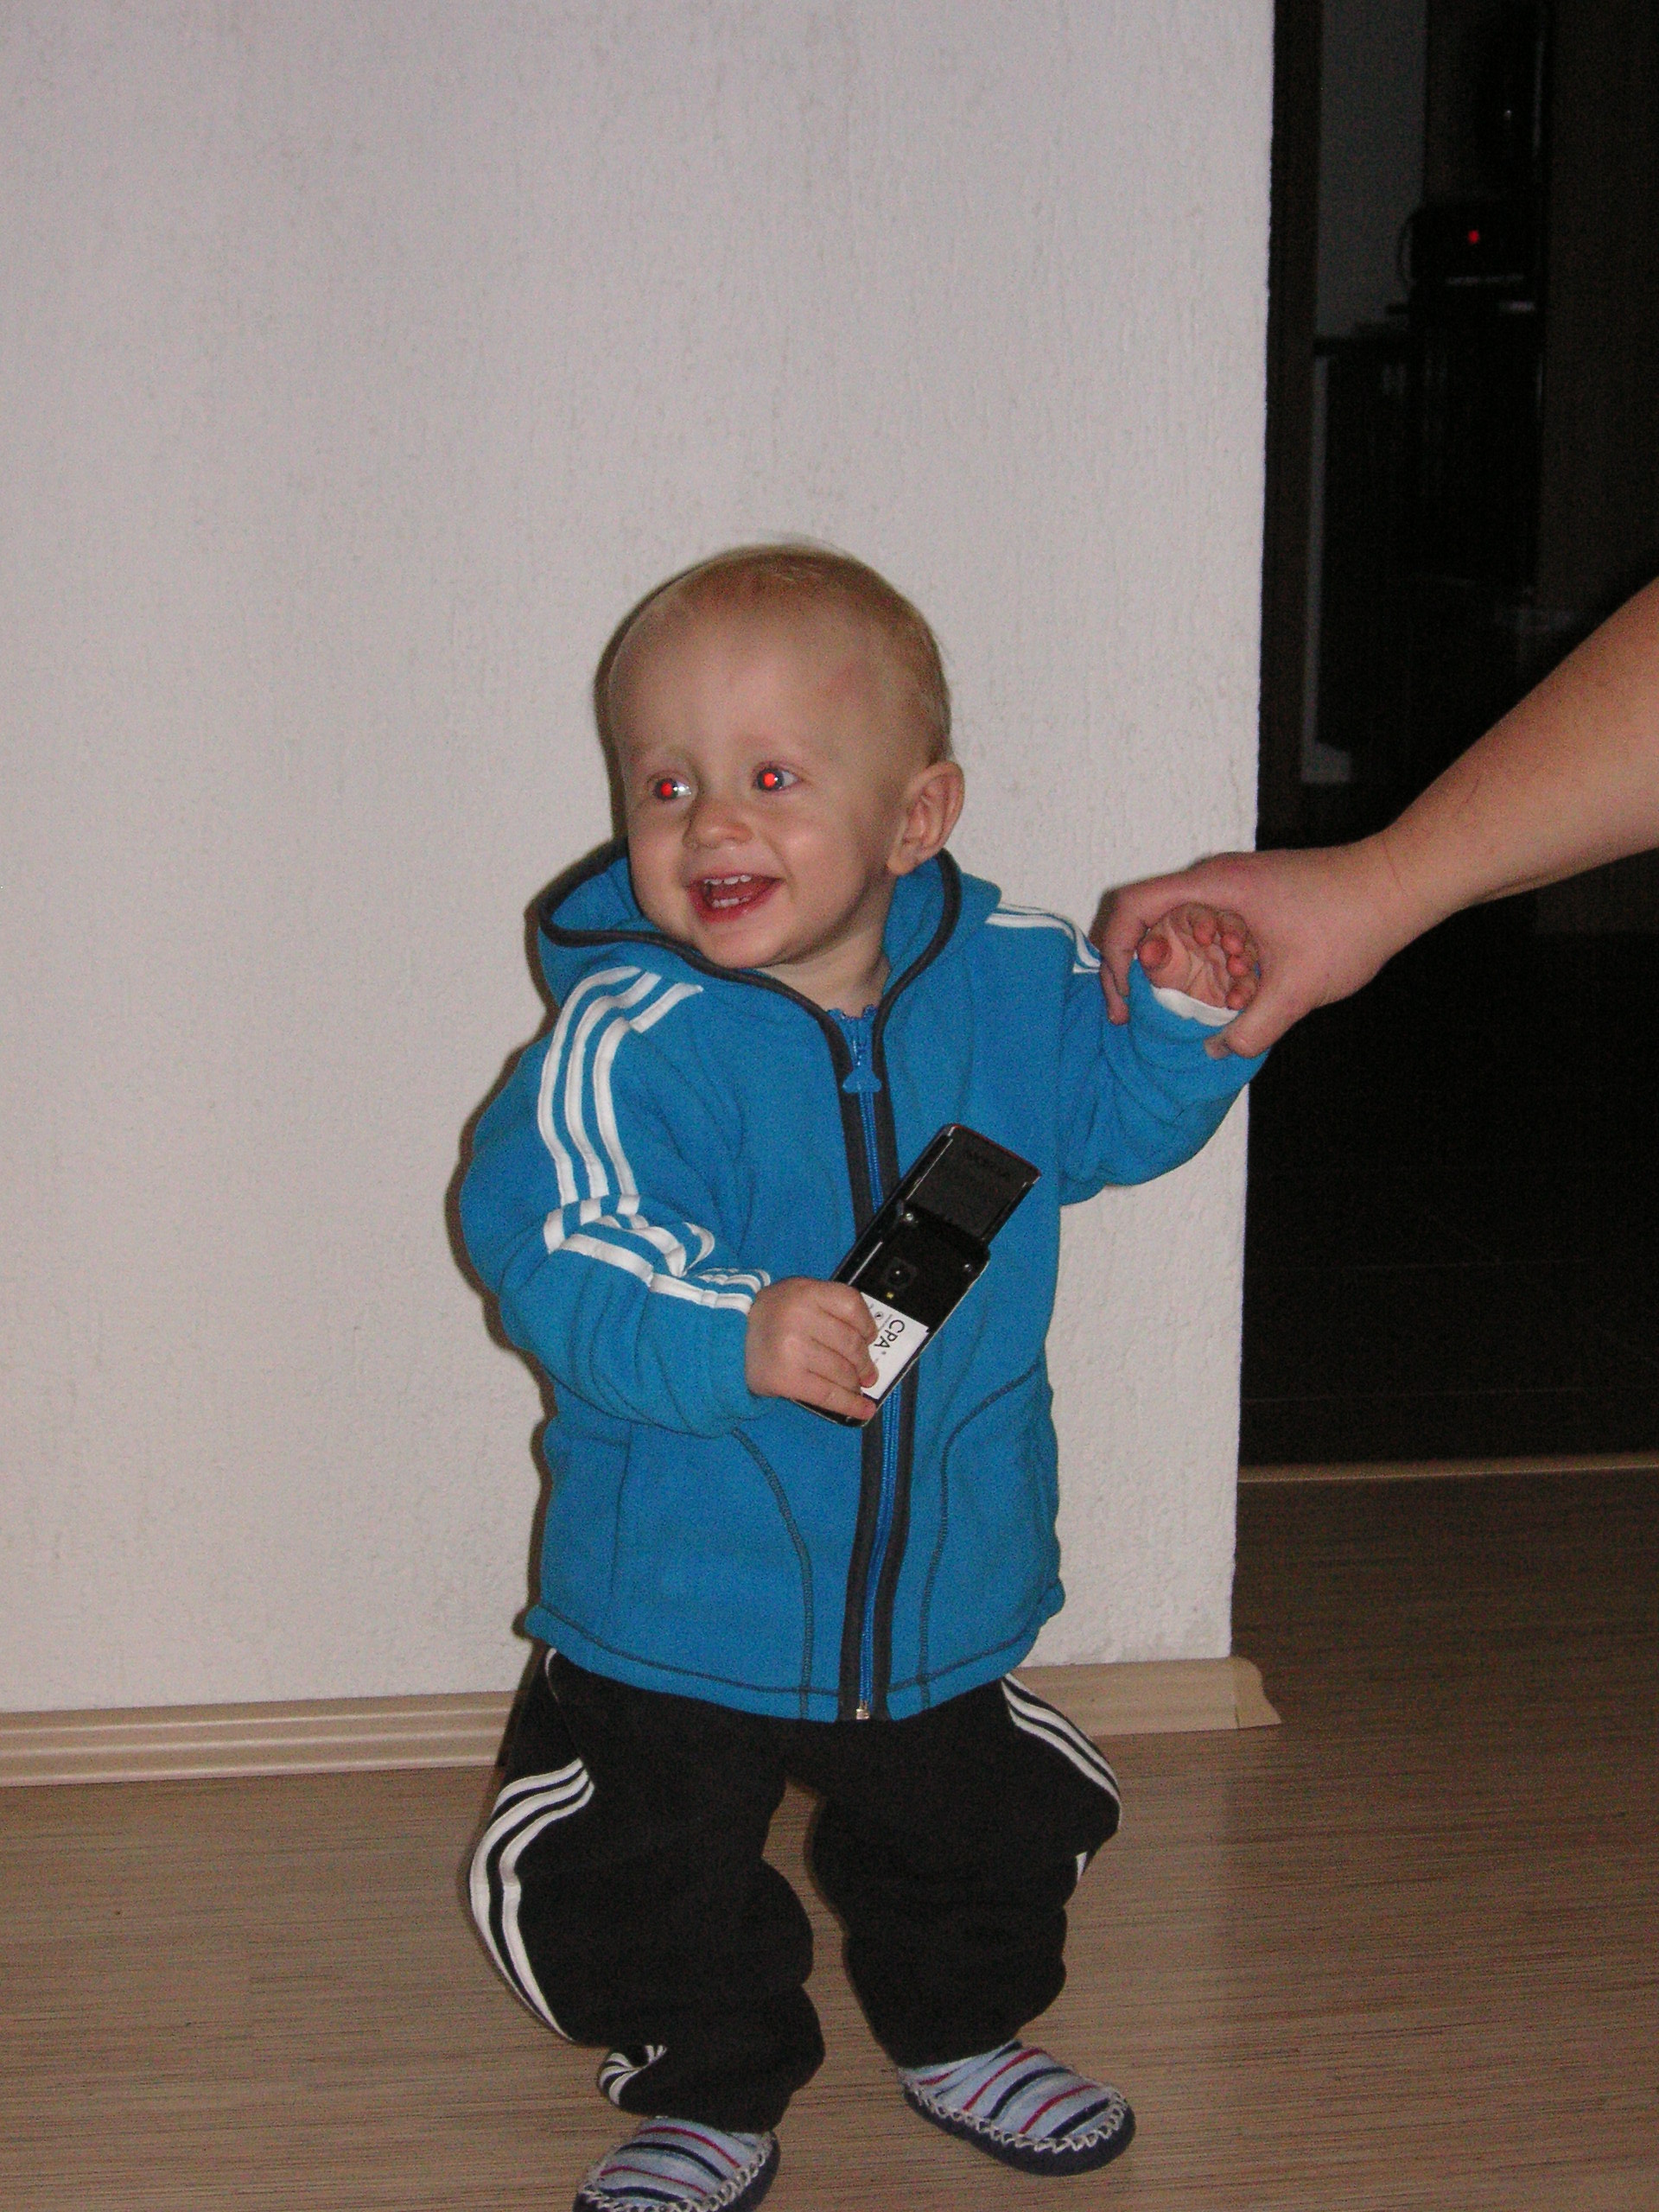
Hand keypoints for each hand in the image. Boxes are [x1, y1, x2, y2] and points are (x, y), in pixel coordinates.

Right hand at [745, 1278, 878, 1421]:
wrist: (729, 1340)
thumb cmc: (770, 1317)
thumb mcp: (796, 1293)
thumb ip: (828, 1305)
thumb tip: (867, 1338)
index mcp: (805, 1292)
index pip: (851, 1305)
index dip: (866, 1324)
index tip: (870, 1338)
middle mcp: (799, 1319)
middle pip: (851, 1343)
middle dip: (864, 1362)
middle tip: (867, 1372)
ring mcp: (792, 1350)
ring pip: (843, 1372)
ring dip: (855, 1384)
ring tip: (856, 1387)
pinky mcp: (786, 1379)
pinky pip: (829, 1395)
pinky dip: (850, 1405)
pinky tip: (862, 1411)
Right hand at [1096, 841, 1413, 1055]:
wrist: (1398, 885)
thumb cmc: (1350, 922)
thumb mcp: (1297, 989)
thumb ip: (1252, 1029)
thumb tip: (1216, 1051)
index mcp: (1214, 886)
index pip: (1132, 910)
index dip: (1113, 955)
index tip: (1124, 1000)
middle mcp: (1215, 881)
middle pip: (1151, 922)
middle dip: (1151, 973)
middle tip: (1156, 1013)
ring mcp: (1234, 887)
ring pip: (1184, 931)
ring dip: (1192, 972)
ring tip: (1224, 1000)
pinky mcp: (1253, 898)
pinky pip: (1213, 931)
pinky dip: (1216, 963)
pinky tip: (1246, 988)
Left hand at [1135, 902, 1259, 1012]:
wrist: (1174, 996)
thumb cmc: (1163, 965)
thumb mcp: (1154, 961)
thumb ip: (1152, 955)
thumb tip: (1147, 952)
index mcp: (1192, 920)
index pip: (1201, 915)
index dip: (1204, 923)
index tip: (1204, 936)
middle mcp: (1217, 933)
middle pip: (1232, 926)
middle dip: (1235, 934)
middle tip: (1233, 947)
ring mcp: (1232, 954)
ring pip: (1245, 951)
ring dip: (1244, 960)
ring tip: (1238, 969)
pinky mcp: (1240, 978)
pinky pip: (1248, 981)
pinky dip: (1244, 990)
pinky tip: (1236, 1001)